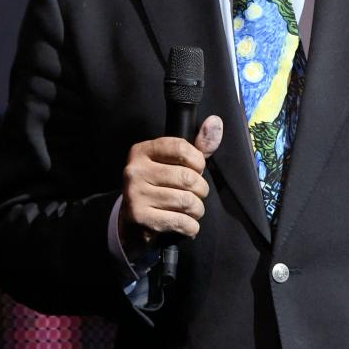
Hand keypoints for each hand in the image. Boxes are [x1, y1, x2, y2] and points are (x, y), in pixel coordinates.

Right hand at [119, 115, 222, 259]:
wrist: (133, 221)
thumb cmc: (161, 185)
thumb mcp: (176, 162)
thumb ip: (199, 145)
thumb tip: (216, 121)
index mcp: (143, 151)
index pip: (181, 148)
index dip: (198, 161)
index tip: (198, 169)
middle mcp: (135, 170)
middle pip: (187, 178)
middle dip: (201, 189)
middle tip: (198, 194)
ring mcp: (135, 194)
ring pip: (185, 201)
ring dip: (198, 209)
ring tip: (194, 210)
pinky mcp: (139, 217)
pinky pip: (179, 221)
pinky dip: (191, 226)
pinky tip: (188, 225)